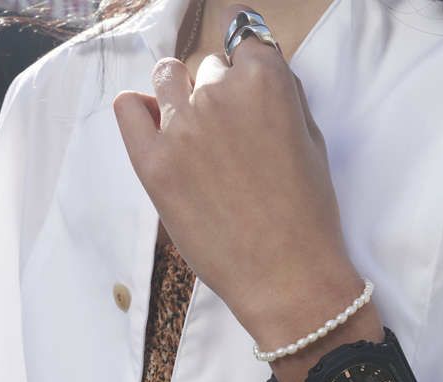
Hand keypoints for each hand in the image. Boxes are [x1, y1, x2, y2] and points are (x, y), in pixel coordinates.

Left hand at [112, 3, 361, 334]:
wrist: (287, 276)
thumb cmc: (309, 216)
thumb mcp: (313, 144)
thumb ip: (285, 99)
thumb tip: (259, 75)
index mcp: (265, 81)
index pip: (245, 44)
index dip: (248, 72)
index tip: (248, 95)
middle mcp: (218, 93)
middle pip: (208, 68)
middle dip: (220, 95)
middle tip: (232, 141)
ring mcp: (181, 127)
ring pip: (168, 78)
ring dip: (181, 97)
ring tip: (198, 139)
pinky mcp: (153, 163)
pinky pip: (128, 109)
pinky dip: (141, 113)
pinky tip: (161, 135)